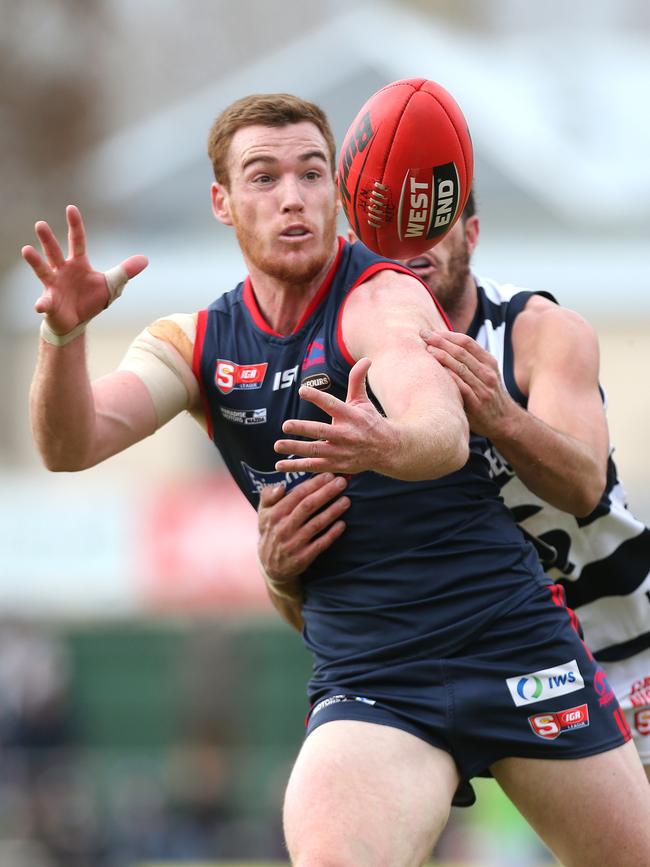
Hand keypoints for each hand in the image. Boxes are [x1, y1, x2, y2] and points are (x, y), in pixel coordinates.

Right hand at [22, 205, 147, 334]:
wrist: (77, 321)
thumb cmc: (91, 299)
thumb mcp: (111, 285)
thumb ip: (125, 271)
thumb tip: (145, 259)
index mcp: (78, 263)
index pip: (77, 240)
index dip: (75, 225)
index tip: (71, 208)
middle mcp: (62, 270)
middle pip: (54, 251)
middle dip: (47, 239)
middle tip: (40, 224)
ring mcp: (53, 285)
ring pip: (43, 270)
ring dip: (35, 261)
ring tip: (26, 250)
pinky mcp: (49, 302)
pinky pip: (44, 302)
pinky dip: (42, 304)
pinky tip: (40, 306)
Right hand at [257, 473, 349, 587]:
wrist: (270, 567)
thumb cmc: (270, 533)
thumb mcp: (263, 514)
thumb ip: (268, 496)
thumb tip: (280, 486)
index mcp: (274, 514)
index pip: (297, 495)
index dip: (314, 484)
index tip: (329, 475)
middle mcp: (283, 528)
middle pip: (308, 506)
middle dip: (326, 493)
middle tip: (342, 482)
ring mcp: (293, 543)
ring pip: (316, 524)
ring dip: (333, 511)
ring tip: (346, 500)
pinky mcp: (303, 557)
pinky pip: (320, 544)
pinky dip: (332, 534)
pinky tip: (343, 524)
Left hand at [274, 358, 394, 474]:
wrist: (388, 450)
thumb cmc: (370, 421)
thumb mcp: (364, 401)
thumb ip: (357, 380)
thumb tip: (366, 359)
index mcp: (350, 416)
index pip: (332, 405)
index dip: (317, 397)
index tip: (302, 390)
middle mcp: (345, 434)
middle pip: (322, 431)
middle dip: (303, 429)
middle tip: (286, 425)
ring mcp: (340, 452)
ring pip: (316, 451)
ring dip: (296, 449)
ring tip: (278, 445)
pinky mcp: (337, 465)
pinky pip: (314, 466)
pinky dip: (297, 466)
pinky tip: (280, 465)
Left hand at [420, 330, 516, 437]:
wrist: (504, 421)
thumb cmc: (487, 394)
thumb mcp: (485, 374)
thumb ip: (470, 361)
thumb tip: (443, 344)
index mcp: (488, 362)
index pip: (466, 342)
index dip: (447, 335)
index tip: (430, 332)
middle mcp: (487, 372)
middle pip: (461, 352)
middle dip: (441, 341)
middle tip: (423, 335)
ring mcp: (483, 388)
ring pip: (461, 367)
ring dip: (442, 356)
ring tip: (427, 350)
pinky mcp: (478, 403)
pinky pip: (462, 387)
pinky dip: (450, 377)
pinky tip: (437, 371)